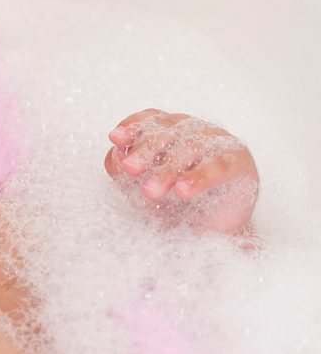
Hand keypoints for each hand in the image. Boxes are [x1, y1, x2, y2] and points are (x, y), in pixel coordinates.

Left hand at [103, 108, 258, 233]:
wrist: (211, 234)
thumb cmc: (176, 205)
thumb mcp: (143, 188)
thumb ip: (125, 170)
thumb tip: (114, 155)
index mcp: (172, 130)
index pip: (151, 119)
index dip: (133, 125)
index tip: (115, 138)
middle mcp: (195, 130)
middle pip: (168, 133)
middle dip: (146, 150)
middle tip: (130, 169)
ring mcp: (219, 142)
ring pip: (190, 148)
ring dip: (168, 170)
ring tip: (151, 191)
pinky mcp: (239, 162)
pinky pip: (218, 165)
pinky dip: (199, 177)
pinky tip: (182, 190)